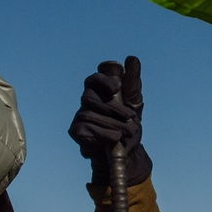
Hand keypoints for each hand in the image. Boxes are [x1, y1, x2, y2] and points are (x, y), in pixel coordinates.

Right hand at [67, 57, 150, 188]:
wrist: (128, 153)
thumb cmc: (128, 125)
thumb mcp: (135, 103)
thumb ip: (133, 81)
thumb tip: (132, 58)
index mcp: (98, 92)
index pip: (93, 80)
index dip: (102, 81)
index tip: (116, 87)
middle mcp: (86, 102)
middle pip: (91, 98)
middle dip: (114, 108)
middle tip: (131, 118)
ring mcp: (79, 116)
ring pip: (90, 114)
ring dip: (112, 124)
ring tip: (127, 132)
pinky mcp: (76, 131)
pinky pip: (86, 129)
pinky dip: (103, 134)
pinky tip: (115, 139)